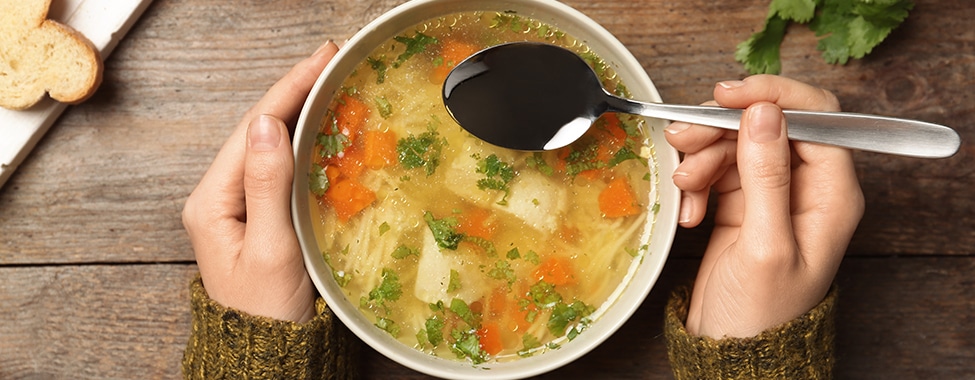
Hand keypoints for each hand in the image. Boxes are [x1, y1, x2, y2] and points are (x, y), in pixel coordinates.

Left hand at [182, 41, 338, 321]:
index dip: (288, 89)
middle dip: (293, 91)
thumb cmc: (268, 313)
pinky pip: (278, 166)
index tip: (321, 60)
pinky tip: (321, 127)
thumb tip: (268, 125)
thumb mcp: (270, 250)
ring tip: (328, 83)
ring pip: (268, 144)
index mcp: (213, 201)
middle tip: (331, 61)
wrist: (266, 354)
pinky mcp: (257, 215)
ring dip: (298, 111)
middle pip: (257, 129)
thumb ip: (267, 186)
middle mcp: (219, 196)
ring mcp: (236, 205)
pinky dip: (301, 141)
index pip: (253, 129)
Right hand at [664, 75, 863, 337]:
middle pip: (768, 125)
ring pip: (737, 144)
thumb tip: (764, 113)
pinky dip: (697, 183)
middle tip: (683, 138)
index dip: (770, 98)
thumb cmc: (760, 312)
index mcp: (833, 193)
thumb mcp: (765, 244)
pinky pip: (717, 170)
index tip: (726, 97)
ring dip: (703, 157)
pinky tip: (690, 212)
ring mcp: (773, 193)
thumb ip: (766, 175)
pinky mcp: (744, 203)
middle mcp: (807, 186)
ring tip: (684, 186)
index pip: (815, 117)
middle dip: (722, 129)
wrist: (732, 350)